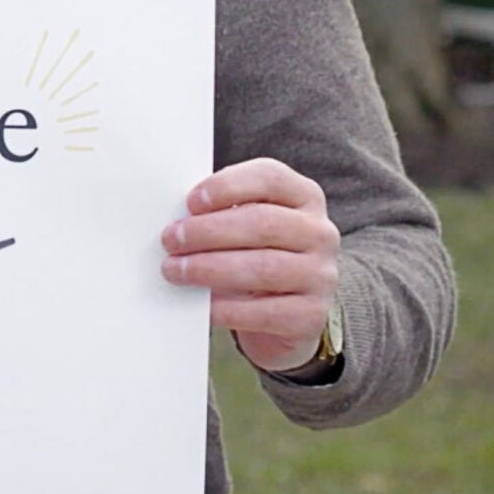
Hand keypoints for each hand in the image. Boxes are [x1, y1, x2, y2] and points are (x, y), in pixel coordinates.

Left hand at [159, 158, 340, 373]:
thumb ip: (223, 212)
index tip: (191, 202)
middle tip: (172, 239)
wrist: (288, 313)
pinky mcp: (312, 315)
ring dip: (210, 268)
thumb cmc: (258, 255)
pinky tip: (203, 306)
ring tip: (176, 270)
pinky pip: (265, 312)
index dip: (228, 186)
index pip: (270, 178)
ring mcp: (321, 275)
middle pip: (263, 223)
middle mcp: (320, 232)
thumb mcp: (248, 226)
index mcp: (304, 196)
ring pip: (263, 267)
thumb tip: (178, 218)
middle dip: (209, 231)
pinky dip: (228, 309)